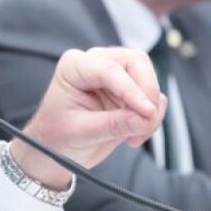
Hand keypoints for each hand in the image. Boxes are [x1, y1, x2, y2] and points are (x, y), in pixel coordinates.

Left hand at [11, 47, 165, 188]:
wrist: (56, 147)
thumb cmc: (57, 135)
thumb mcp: (80, 133)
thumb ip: (111, 125)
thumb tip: (143, 119)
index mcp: (74, 65)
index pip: (109, 70)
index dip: (132, 91)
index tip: (147, 112)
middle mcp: (96, 62)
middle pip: (136, 62)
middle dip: (147, 92)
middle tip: (147, 122)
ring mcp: (115, 74)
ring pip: (149, 79)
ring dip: (151, 109)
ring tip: (135, 136)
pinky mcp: (129, 90)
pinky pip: (154, 97)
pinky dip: (152, 117)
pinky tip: (134, 136)